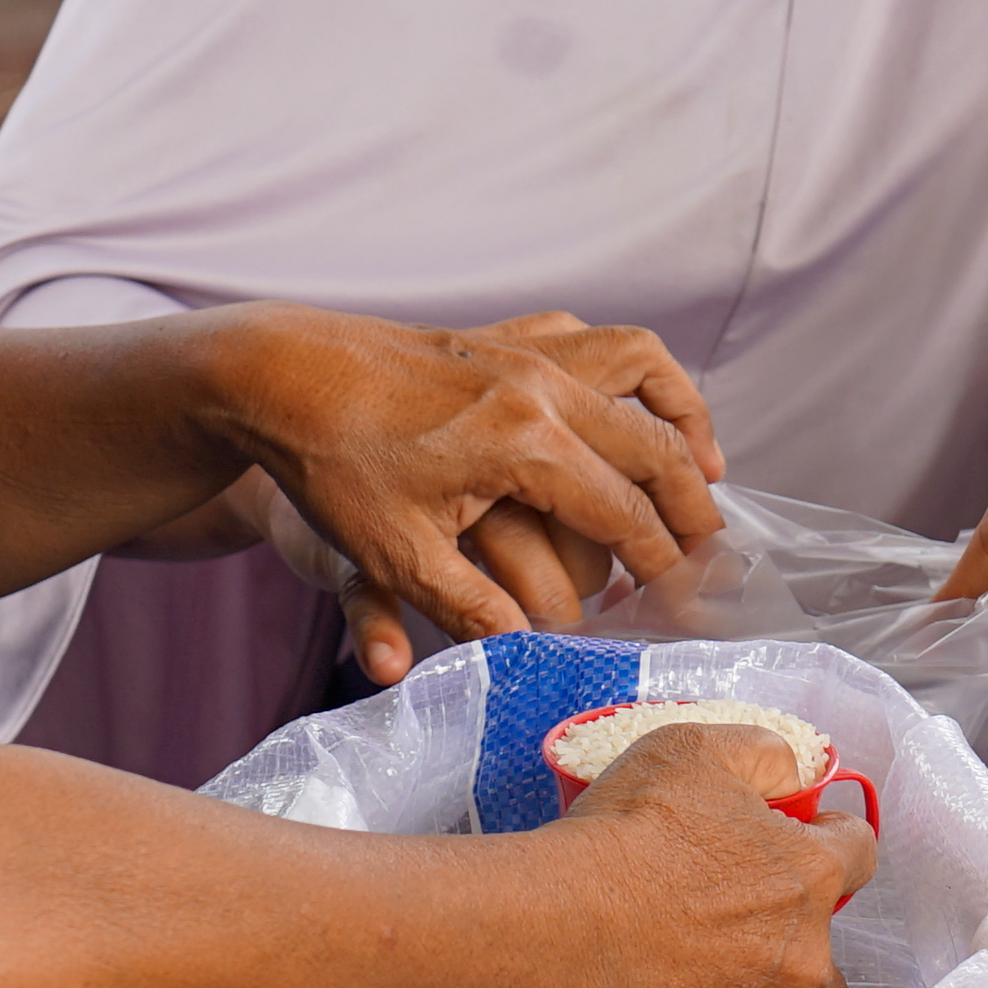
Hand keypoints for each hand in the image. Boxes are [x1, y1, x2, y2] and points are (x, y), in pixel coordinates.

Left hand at [210, 308, 725, 680]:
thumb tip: (531, 655)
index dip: (666, 566)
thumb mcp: (394, 555)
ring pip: (645, 369)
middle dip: (694, 506)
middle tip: (711, 555)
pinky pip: (597, 338)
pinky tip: (631, 405)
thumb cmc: (330, 466)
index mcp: (526, 446)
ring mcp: (528, 349)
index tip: (688, 604)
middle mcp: (543, 387)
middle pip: (656, 446)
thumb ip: (469, 609)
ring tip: (703, 467)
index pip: (627, 515)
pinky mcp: (506, 331)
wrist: (276, 372)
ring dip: (684, 417)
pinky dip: (635, 370)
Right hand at [543, 723, 872, 987]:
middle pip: (835, 946)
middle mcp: (802, 951)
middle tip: (754, 912)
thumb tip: (791, 767)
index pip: (859, 851)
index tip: (802, 834)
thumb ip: (761, 754)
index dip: (830, 835)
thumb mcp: (694, 750)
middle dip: (805, 927)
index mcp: (809, 874)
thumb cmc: (627, 836)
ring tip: (738, 972)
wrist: (558, 928)